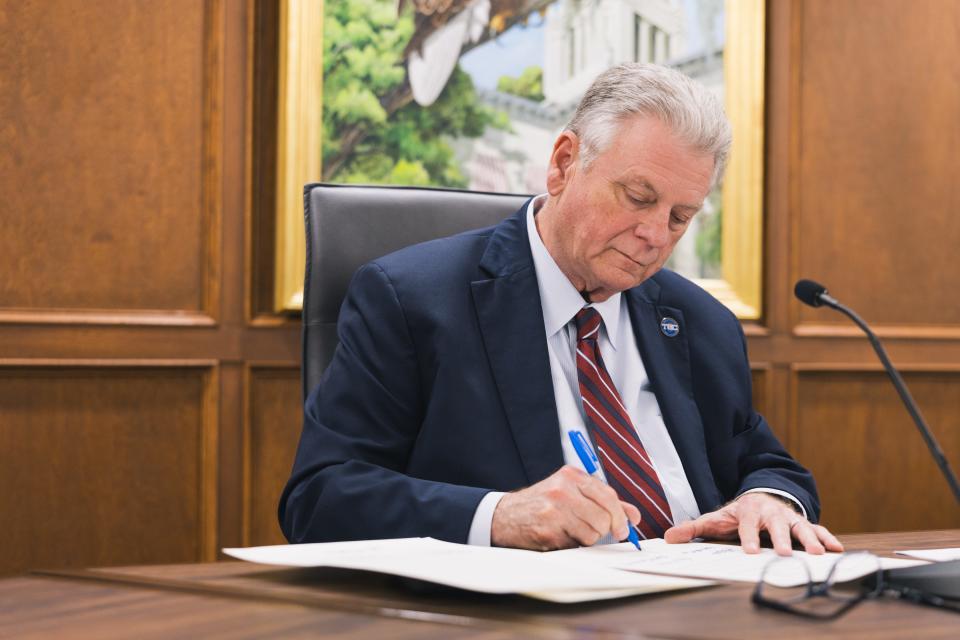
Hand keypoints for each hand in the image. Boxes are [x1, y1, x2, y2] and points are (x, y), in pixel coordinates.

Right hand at [490, 465, 640, 550]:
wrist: (506, 515)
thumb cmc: (543, 504)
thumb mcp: (572, 493)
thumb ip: (604, 501)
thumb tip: (634, 515)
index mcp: (571, 475)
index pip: (608, 496)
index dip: (620, 516)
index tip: (623, 529)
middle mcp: (563, 489)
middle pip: (604, 517)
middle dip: (603, 530)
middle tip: (594, 531)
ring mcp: (554, 510)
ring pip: (592, 533)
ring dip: (587, 539)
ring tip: (571, 531)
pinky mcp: (548, 530)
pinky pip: (576, 545)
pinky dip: (572, 545)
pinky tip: (559, 536)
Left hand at [663, 493, 843, 555]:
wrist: (761, 496)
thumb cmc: (737, 513)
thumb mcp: (714, 518)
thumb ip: (693, 528)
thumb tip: (668, 537)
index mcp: (749, 511)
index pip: (748, 525)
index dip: (749, 537)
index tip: (751, 552)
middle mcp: (771, 513)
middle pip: (777, 526)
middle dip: (783, 539)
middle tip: (787, 554)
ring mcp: (789, 517)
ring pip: (801, 527)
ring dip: (810, 539)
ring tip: (819, 554)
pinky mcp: (803, 523)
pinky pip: (817, 529)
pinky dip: (827, 538)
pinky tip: (837, 549)